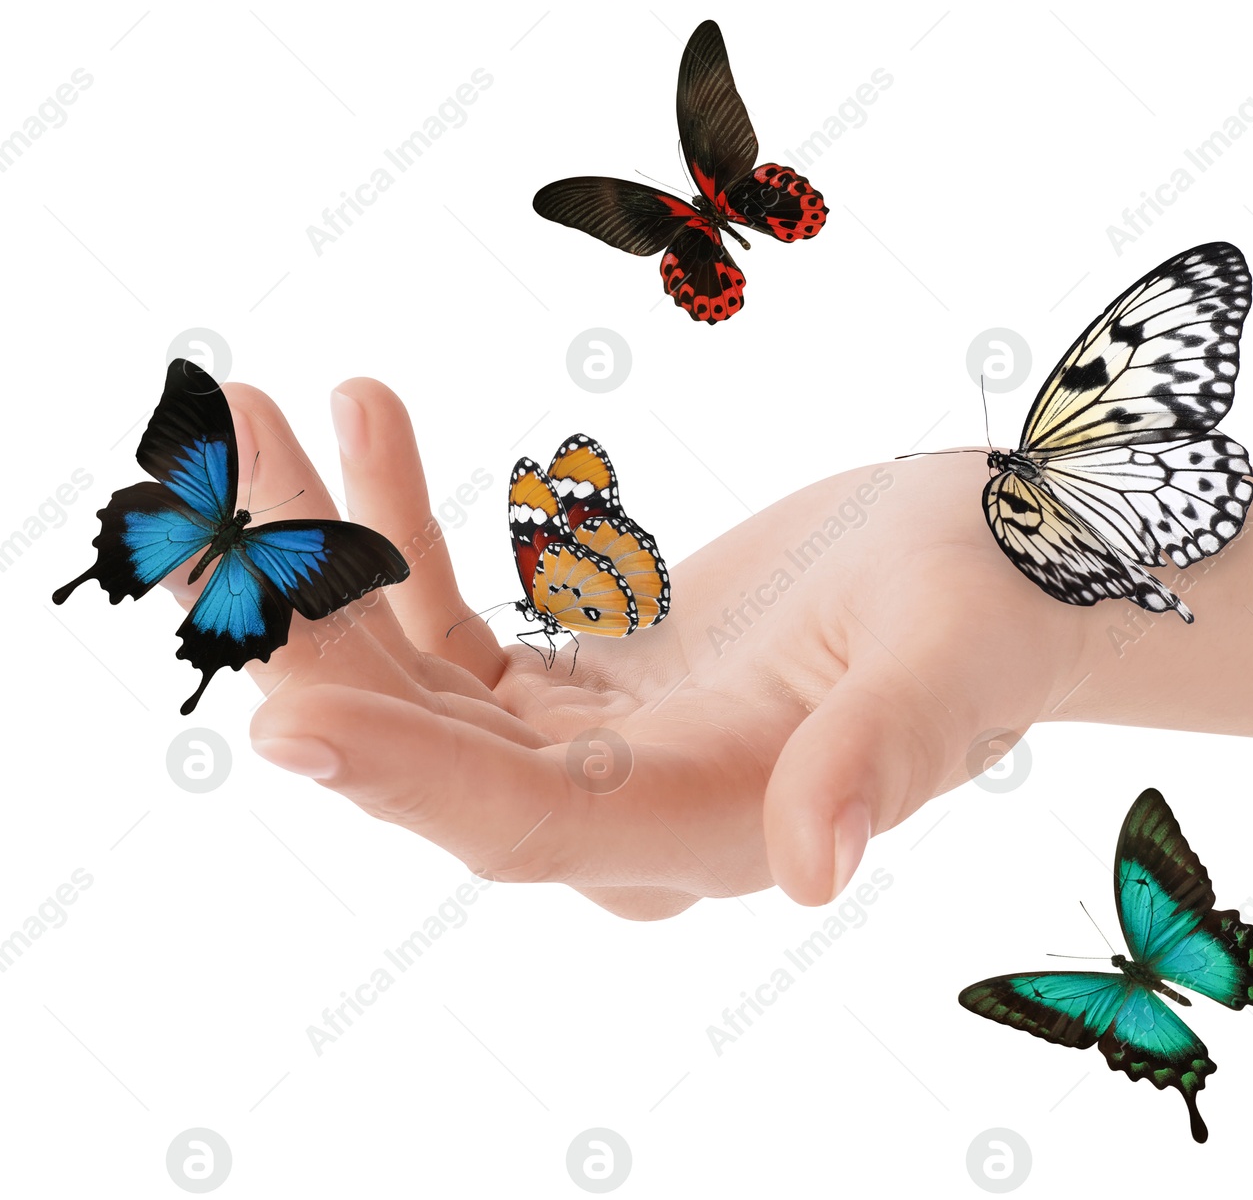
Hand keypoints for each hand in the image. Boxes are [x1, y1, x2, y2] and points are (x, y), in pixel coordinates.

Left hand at [182, 379, 1091, 919]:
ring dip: (324, 559)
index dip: (405, 776)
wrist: (993, 565)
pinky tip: (368, 417)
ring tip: (261, 415)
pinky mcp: (580, 686)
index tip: (277, 711)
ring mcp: (591, 750)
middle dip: (313, 624)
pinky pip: (449, 624)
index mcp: (707, 824)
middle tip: (228, 472)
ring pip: (414, 682)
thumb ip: (879, 753)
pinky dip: (393, 532)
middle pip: (429, 746)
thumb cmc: (993, 605)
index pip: (525, 821)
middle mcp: (626, 811)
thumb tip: (816, 869)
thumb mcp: (947, 656)